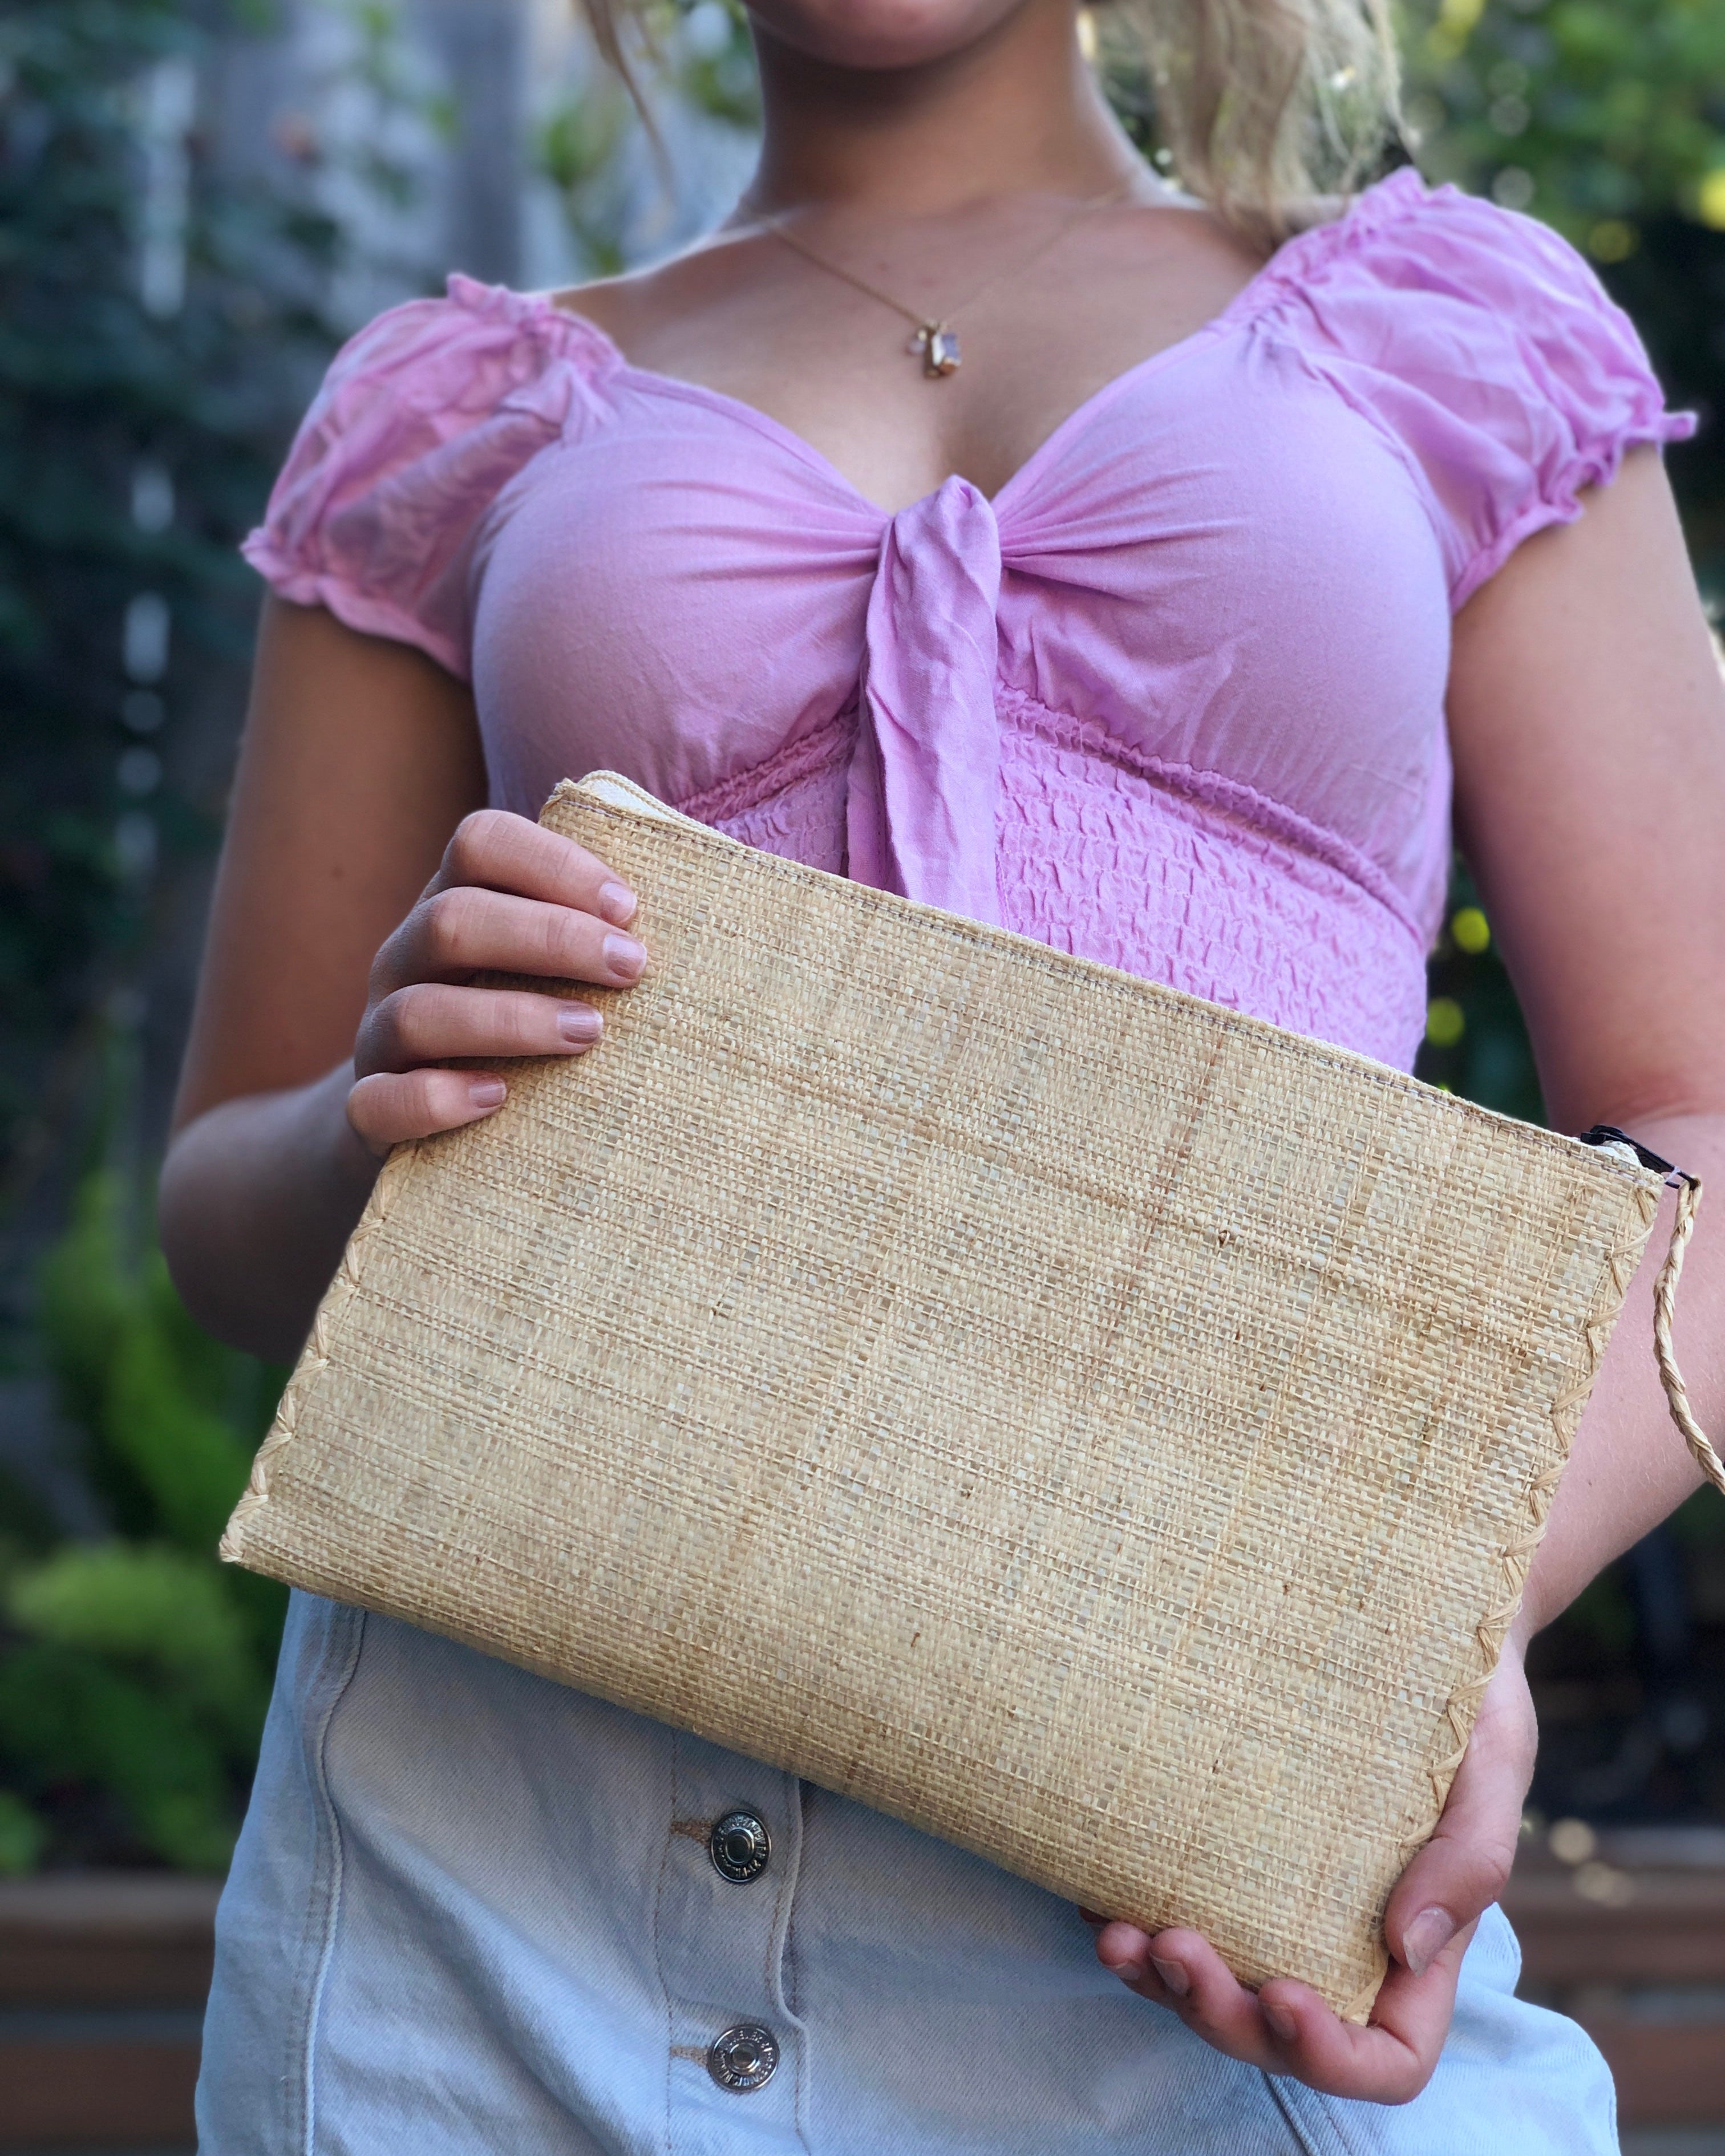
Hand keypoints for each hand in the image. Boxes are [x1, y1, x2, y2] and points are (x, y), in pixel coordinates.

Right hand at [346, 809, 642, 1157]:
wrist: (411, 1121)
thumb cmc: (517, 1031)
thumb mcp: (543, 971)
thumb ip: (596, 935)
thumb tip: (713, 903)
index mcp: (452, 907)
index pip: (480, 843)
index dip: (554, 863)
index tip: (630, 908)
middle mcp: (406, 961)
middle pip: (453, 918)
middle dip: (551, 937)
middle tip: (632, 969)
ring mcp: (379, 1036)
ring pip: (418, 1011)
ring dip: (511, 1018)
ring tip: (590, 1034)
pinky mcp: (366, 1112)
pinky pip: (378, 1102)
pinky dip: (437, 1098)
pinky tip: (499, 1099)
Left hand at [1089, 1641, 1537, 2102]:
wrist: (1410, 1619)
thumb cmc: (1471, 1698)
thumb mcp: (1492, 1766)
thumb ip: (1469, 1861)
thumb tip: (1403, 1948)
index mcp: (1416, 1948)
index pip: (1385, 2057)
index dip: (1330, 2056)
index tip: (1285, 1995)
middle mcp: (1341, 1942)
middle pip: (1276, 2034)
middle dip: (1217, 2013)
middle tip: (1170, 1947)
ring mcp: (1278, 1904)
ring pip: (1215, 1990)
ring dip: (1159, 1983)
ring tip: (1114, 1936)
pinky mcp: (1226, 1851)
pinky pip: (1176, 1917)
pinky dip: (1132, 1924)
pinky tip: (1097, 1894)